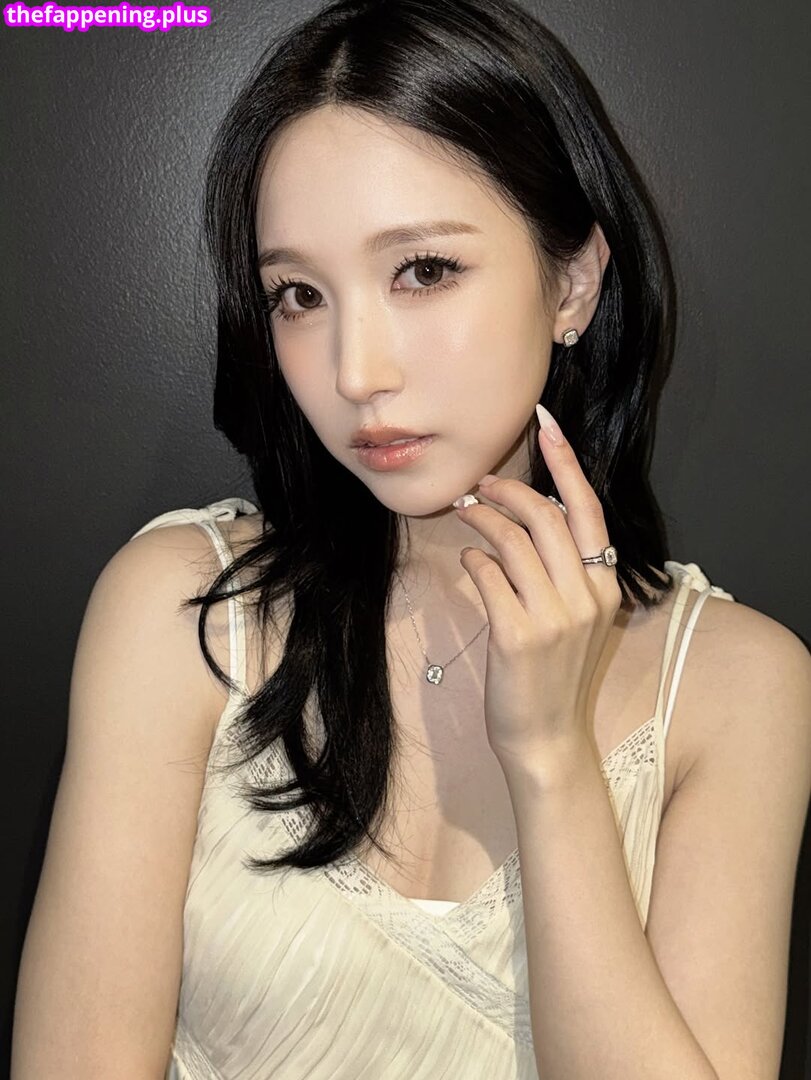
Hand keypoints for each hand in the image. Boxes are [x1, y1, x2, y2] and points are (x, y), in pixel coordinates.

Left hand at [454, 409, 621, 771]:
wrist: (546, 739)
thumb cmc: (554, 674)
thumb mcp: (575, 619)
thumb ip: (562, 571)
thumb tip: (529, 518)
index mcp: (607, 587)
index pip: (588, 510)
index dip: (566, 462)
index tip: (546, 423)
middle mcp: (588, 597)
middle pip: (546, 517)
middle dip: (509, 491)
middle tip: (481, 485)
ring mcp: (555, 618)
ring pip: (513, 541)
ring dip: (483, 518)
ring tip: (466, 513)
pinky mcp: (518, 636)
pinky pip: (488, 576)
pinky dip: (474, 561)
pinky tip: (469, 564)